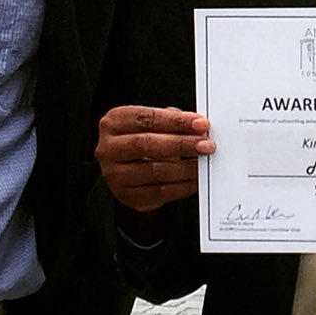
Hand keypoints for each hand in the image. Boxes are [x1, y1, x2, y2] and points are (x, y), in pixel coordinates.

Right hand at [97, 106, 214, 212]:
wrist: (127, 171)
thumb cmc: (143, 139)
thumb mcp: (152, 124)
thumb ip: (172, 122)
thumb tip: (200, 128)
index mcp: (114, 122)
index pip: (146, 119)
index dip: (176, 121)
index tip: (201, 124)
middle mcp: (108, 148)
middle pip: (147, 144)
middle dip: (182, 144)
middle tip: (206, 145)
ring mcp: (114, 174)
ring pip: (154, 171)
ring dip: (185, 167)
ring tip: (203, 163)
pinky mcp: (126, 196)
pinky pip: (159, 192)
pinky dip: (182, 186)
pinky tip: (195, 180)